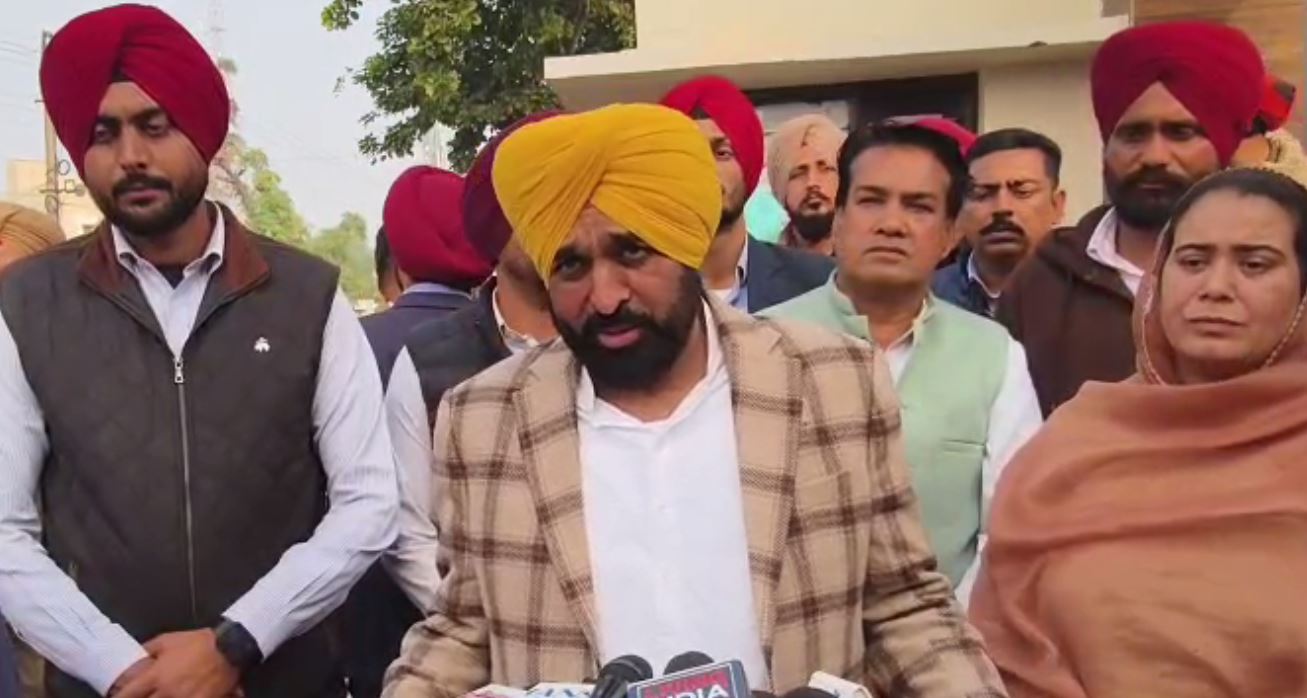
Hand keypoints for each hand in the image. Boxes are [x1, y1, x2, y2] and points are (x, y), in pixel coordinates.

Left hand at [114, 629, 240, 697]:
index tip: (115, 697)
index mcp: (155, 676)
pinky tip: (177, 697)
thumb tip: (135, 656)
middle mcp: (166, 692)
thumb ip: (148, 649)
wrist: (228, 649)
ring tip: (159, 695)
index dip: (118, 697)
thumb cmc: (197, 643)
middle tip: (140, 696)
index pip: (128, 694)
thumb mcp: (168, 640)